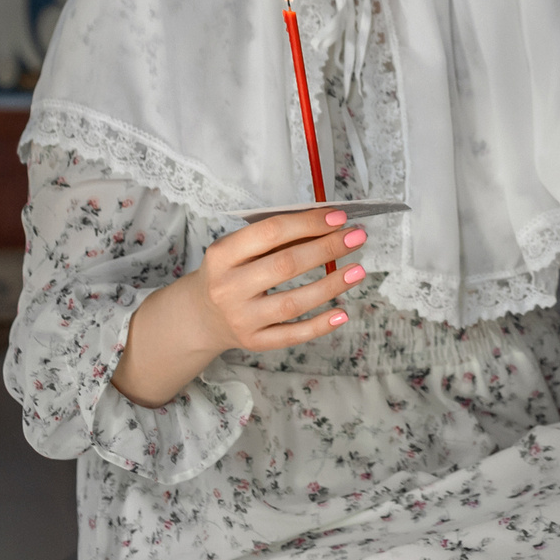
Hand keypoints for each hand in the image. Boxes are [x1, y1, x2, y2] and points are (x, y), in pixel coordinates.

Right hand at [115, 208, 368, 406]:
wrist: (201, 315)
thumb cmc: (230, 272)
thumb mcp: (240, 249)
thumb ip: (278, 237)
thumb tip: (329, 225)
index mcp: (223, 255)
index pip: (270, 232)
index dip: (308, 223)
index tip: (339, 217)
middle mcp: (228, 287)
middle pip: (285, 266)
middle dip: (326, 249)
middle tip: (357, 237)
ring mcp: (240, 318)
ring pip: (292, 303)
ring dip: (331, 285)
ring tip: (358, 271)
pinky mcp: (253, 342)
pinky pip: (291, 335)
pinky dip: (319, 325)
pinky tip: (342, 313)